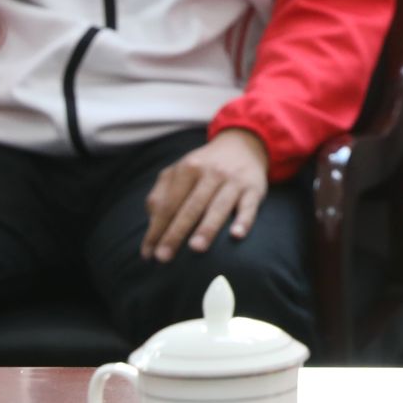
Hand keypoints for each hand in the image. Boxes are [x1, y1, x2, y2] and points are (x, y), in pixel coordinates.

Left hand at [142, 129, 269, 262]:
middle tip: (163, 258)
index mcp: (187, 168)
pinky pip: (249, 206)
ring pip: (218, 207)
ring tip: (195, 249)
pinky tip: (236, 235)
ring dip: (207, 228)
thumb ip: (161, 193)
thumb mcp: (179, 171)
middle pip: (190, 207)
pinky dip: (244, 220)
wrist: (244, 145)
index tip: (148, 254)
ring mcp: (234, 180)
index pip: (168, 204)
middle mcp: (211, 172)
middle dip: (176, 233)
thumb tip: (152, 223)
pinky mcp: (254, 188)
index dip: (156, 229)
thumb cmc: (204, 167)